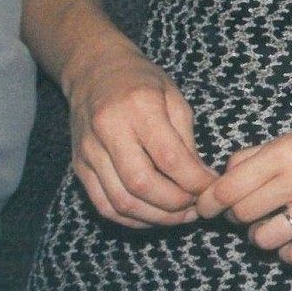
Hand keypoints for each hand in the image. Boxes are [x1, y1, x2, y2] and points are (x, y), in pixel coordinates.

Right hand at [65, 45, 217, 227]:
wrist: (95, 71)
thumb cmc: (142, 81)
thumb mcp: (174, 98)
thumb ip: (187, 139)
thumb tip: (203, 178)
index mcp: (139, 108)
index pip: (169, 157)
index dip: (194, 181)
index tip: (212, 188)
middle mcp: (109, 131)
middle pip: (142, 184)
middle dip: (175, 204)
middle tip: (198, 207)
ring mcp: (89, 152)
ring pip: (121, 201)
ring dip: (155, 217)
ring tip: (180, 216)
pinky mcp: (79, 167)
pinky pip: (103, 204)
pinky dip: (130, 218)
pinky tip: (153, 217)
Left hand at [196, 117, 291, 266]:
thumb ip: (256, 155)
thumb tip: (219, 181)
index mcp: (289, 150)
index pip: (228, 187)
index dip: (208, 203)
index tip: (206, 209)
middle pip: (241, 214)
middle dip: (238, 217)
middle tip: (251, 212)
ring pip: (264, 239)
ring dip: (261, 237)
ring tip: (273, 226)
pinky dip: (288, 254)